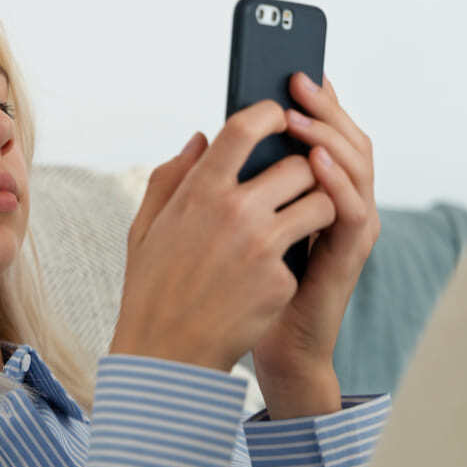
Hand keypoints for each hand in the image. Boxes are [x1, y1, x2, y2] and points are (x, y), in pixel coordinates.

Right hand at [109, 101, 335, 372]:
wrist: (165, 353)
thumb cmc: (151, 287)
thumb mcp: (146, 228)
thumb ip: (172, 177)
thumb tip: (200, 139)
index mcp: (198, 192)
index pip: (245, 128)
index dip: (269, 113)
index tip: (278, 114)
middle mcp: (234, 212)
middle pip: (300, 164)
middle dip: (303, 169)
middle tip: (295, 180)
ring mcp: (262, 246)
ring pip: (320, 202)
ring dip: (314, 206)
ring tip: (297, 219)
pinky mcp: (281, 280)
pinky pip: (305, 249)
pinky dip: (294, 255)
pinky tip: (269, 271)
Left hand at [252, 73, 380, 418]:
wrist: (259, 343)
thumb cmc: (237, 284)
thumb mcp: (223, 223)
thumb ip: (218, 181)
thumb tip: (204, 134)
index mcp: (307, 190)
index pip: (318, 133)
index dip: (310, 101)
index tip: (289, 69)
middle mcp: (335, 200)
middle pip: (343, 138)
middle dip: (322, 106)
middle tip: (297, 77)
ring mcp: (347, 225)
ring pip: (355, 165)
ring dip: (329, 135)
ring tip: (299, 113)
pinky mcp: (349, 253)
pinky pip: (353, 209)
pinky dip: (338, 181)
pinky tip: (314, 162)